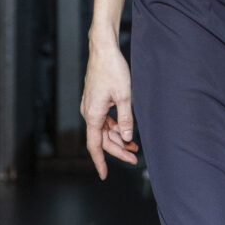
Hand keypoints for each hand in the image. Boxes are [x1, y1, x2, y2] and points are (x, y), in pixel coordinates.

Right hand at [80, 34, 138, 179]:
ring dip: (117, 138)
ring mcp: (91, 106)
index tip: (104, 175)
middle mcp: (89, 112)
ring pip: (103, 130)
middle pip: (102, 139)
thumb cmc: (113, 69)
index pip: (95, 145)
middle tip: (135, 157)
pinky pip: (104, 120)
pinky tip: (126, 129)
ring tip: (134, 144)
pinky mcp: (95, 100)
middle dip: (117, 150)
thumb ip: (126, 119)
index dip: (100, 162)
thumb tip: (127, 136)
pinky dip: (115, 127)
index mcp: (93, 114)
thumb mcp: (125, 96)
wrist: (103, 49)